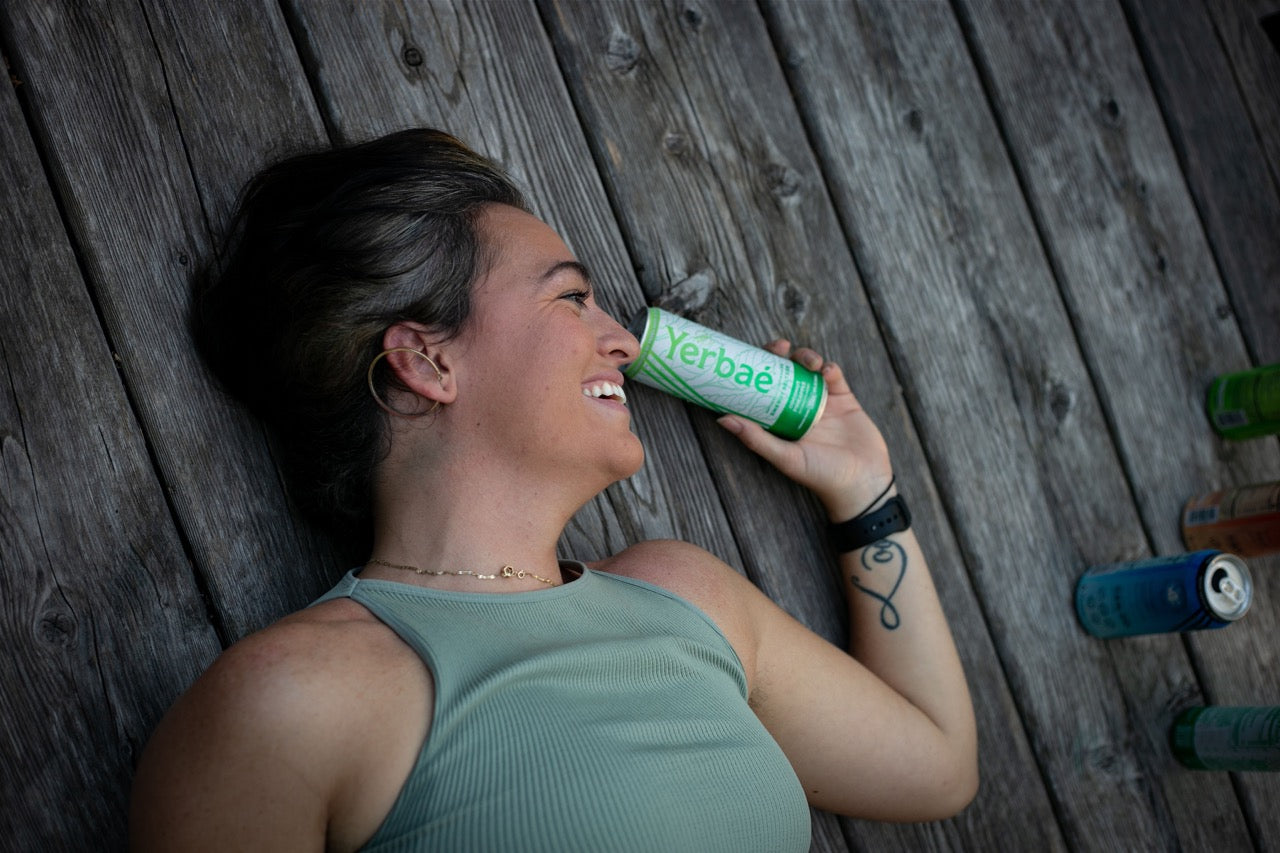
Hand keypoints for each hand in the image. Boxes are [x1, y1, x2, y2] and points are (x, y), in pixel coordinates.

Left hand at [717, 340, 892, 520]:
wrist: (863, 482)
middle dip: (779, 354)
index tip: (749, 357)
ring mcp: (822, 401)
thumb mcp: (785, 457)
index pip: (761, 388)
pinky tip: (826, 371)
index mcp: (780, 419)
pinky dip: (830, 368)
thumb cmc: (821, 476)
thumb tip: (721, 419)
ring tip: (809, 362)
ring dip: (806, 357)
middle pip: (784, 371)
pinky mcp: (844, 399)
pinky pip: (834, 376)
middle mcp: (798, 407)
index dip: (755, 370)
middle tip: (778, 347)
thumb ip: (756, 439)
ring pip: (809, 368)